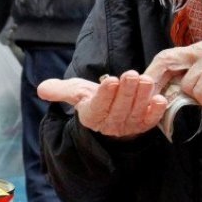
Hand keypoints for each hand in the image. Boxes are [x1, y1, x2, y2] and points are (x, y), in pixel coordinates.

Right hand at [38, 71, 167, 138]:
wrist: (111, 113)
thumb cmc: (93, 99)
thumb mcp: (76, 92)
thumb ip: (60, 90)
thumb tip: (41, 88)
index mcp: (92, 116)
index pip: (98, 107)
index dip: (105, 95)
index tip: (110, 81)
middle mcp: (110, 125)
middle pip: (119, 109)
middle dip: (126, 92)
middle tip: (131, 75)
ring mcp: (129, 127)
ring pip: (136, 113)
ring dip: (142, 97)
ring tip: (146, 81)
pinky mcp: (144, 126)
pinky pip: (151, 121)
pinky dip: (156, 112)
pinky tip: (160, 99)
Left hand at [143, 41, 201, 112]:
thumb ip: (189, 84)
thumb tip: (165, 93)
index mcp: (200, 50)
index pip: (167, 57)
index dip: (152, 72)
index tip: (142, 88)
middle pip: (167, 60)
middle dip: (155, 81)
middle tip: (150, 98)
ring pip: (187, 85)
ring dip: (200, 99)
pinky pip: (201, 93)